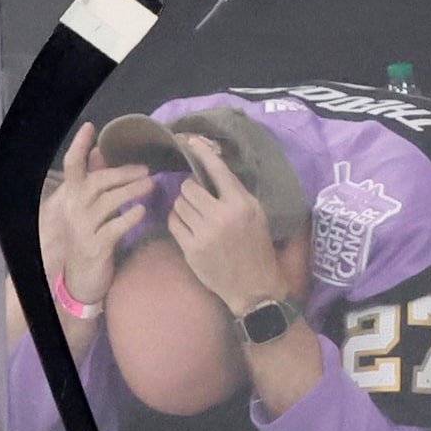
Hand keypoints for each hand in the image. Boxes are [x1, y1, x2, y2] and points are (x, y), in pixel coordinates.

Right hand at [59, 121, 153, 309]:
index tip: (90, 126)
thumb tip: (99, 152)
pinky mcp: (96, 247)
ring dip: (132, 191)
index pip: (71, 166)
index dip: (79, 146)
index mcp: (71, 197)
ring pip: (109, 202)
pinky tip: (142, 211)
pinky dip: (130, 217)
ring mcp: (83, 229)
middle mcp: (74, 210)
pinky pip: (115, 227)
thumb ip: (93, 181)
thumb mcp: (88, 209)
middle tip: (147, 169)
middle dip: (123, 173)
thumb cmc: (89, 239)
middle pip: (98, 182)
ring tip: (151, 185)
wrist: (82, 280)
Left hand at [167, 136, 287, 315]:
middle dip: (191, 191)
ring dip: (183, 206)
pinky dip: (177, 221)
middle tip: (198, 200)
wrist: (254, 289)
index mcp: (241, 204)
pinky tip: (187, 227)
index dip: (201, 151)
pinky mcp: (192, 250)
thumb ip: (235, 192)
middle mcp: (222, 216)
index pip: (216, 168)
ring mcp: (205, 234)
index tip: (190, 141)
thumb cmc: (257, 249)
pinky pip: (173, 223)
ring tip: (195, 216)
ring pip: (179, 204)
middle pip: (189, 187)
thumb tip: (213, 165)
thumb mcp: (256, 214)